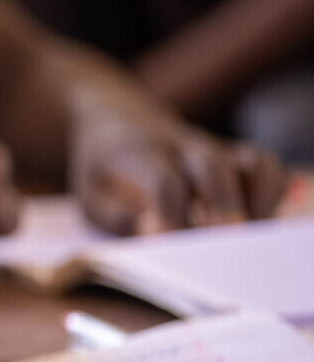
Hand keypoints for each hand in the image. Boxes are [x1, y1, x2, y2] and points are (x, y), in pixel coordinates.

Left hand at [72, 113, 286, 234]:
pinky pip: (264, 165)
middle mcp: (182, 147)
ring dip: (257, 199)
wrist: (115, 120)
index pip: (164, 181)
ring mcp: (212, 149)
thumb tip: (156, 234)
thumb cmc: (103, 168)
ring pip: (249, 162)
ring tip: (249, 233)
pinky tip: (257, 219)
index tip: (172, 241)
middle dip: (223, 205)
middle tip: (229, 240)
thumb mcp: (91, 194)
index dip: (172, 213)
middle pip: (212, 167)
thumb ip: (119, 217)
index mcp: (140, 154)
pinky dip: (271, 191)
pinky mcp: (232, 156)